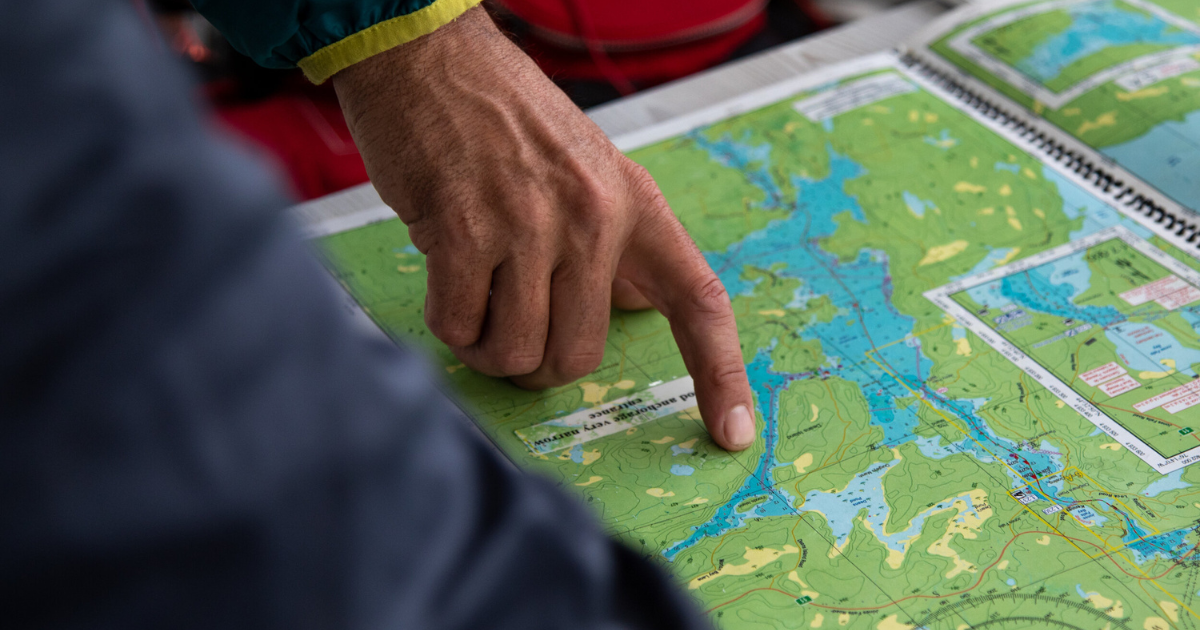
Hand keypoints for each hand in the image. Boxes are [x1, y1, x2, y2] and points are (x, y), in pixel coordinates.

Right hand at [331, 7, 755, 450]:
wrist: (426, 54)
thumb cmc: (499, 116)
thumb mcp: (584, 169)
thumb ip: (610, 242)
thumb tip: (630, 304)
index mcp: (634, 204)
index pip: (697, 301)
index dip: (721, 375)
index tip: (733, 434)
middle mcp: (594, 217)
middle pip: (579, 357)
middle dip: (536, 363)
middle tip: (509, 326)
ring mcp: (530, 224)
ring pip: (516, 353)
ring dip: (486, 346)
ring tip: (471, 296)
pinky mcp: (464, 230)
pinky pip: (459, 326)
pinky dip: (446, 321)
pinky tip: (442, 274)